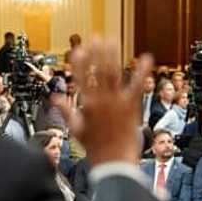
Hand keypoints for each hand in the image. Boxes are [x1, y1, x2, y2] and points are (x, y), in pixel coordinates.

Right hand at [69, 37, 152, 166]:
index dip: (79, 62)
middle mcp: (101, 100)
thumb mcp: (76, 129)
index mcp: (86, 105)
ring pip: (113, 73)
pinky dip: (141, 70)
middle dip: (96, 52)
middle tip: (96, 37)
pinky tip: (146, 57)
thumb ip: (66, 110)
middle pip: (97, 70)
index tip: (79, 48)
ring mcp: (116, 103)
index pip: (80, 77)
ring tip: (112, 39)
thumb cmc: (95, 149)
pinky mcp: (131, 107)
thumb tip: (55, 99)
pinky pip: (137, 85)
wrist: (113, 163)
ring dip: (112, 55)